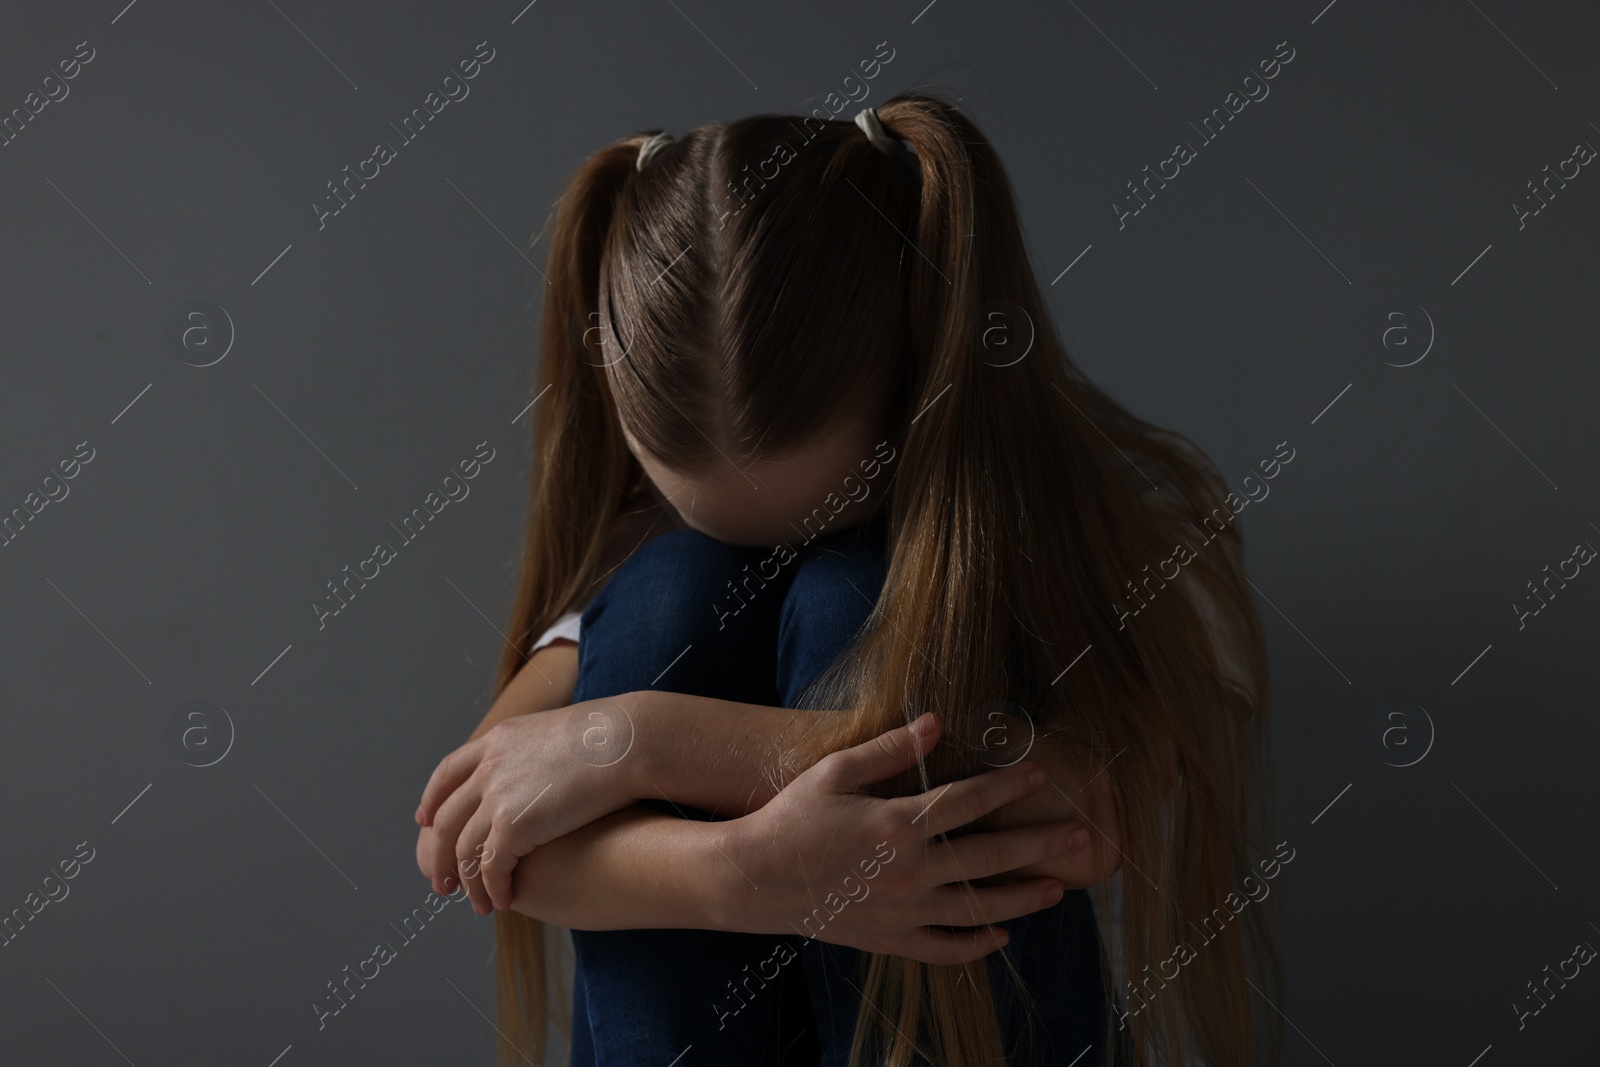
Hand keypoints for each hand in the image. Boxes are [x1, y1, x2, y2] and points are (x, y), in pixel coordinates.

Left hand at [415, 697, 640, 913]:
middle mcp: (489, 766)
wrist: (627, 741)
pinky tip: (503, 901)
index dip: (432, 799)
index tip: (423, 821)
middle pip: (444, 817)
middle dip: (437, 854)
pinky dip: (493, 888)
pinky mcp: (514, 823)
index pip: (448, 771)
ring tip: (477, 904)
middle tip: (441, 882)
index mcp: (499, 740)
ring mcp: (497, 795)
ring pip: (463, 850)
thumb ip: (540, 750)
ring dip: (467, 883)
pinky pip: (491, 867)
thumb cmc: (614, 738)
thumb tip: (550, 764)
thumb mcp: (562, 732)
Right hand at [725, 712, 1092, 964]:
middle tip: (1081, 837)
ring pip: (978, 909)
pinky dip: (977, 945)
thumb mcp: (836, 771)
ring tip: (1058, 889)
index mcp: (897, 823)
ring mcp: (902, 910)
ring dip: (1023, 899)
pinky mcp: (891, 938)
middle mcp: (908, 870)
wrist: (754, 879)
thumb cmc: (793, 816)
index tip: (1039, 777)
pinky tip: (1002, 935)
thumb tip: (937, 722)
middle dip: (1039, 845)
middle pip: (988, 857)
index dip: (1006, 787)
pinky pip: (945, 949)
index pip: (967, 801)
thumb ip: (890, 749)